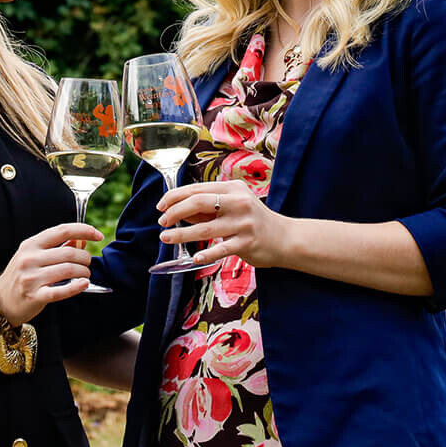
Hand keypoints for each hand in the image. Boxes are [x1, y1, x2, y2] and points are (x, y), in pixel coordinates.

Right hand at [0, 222, 101, 325]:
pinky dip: (76, 287)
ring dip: (84, 272)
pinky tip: (84, 284)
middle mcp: (30, 259)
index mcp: (31, 244)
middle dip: (85, 258)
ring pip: (69, 270)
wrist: (0, 301)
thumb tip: (82, 239)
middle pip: (69, 252)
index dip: (84, 230)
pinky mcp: (35, 296)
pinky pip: (61, 291)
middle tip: (87, 263)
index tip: (98, 235)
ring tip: (85, 275)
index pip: (63, 230)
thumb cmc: (21, 276)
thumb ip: (58, 247)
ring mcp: (31, 278)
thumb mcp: (34, 256)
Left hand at [156, 180, 295, 267]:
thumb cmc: (253, 221)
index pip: (197, 189)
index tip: (160, 206)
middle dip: (175, 212)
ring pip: (205, 227)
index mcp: (232, 188)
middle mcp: (238, 202)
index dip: (174, 197)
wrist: (285, 238)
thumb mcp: (232, 206)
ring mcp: (243, 222)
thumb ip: (207, 208)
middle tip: (162, 222)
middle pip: (198, 202)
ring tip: (166, 238)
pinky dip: (207, 254)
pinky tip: (195, 258)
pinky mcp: (247, 242)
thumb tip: (177, 210)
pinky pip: (222, 248)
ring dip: (182, 234)